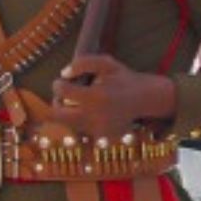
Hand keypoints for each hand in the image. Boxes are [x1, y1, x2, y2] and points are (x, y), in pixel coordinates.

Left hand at [53, 56, 175, 137]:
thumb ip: (83, 63)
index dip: (57, 84)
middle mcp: (94, 117)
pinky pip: (78, 130)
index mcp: (95, 97)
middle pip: (55, 115)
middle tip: (63, 96)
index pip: (62, 92)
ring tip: (77, 102)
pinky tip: (90, 111)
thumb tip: (63, 73)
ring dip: (66, 112)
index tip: (61, 81)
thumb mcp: (107, 63)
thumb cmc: (123, 78)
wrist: (145, 98)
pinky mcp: (99, 137)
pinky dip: (79, 120)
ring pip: (65, 124)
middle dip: (56, 103)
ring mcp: (96, 130)